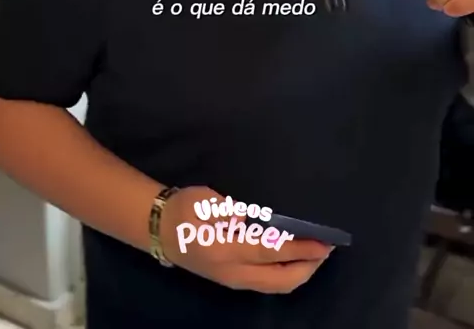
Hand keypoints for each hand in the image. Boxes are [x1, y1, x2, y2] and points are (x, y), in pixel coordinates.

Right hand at [159, 186, 331, 293]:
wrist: (160, 230)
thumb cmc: (182, 210)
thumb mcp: (200, 201)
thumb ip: (224, 210)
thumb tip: (246, 217)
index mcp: (225, 250)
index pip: (271, 252)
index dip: (300, 248)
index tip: (323, 242)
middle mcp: (233, 272)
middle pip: (280, 279)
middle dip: (308, 266)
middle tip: (326, 248)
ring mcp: (233, 279)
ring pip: (275, 286)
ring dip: (299, 272)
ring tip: (316, 254)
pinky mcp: (233, 279)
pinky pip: (267, 283)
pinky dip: (286, 274)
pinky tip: (294, 260)